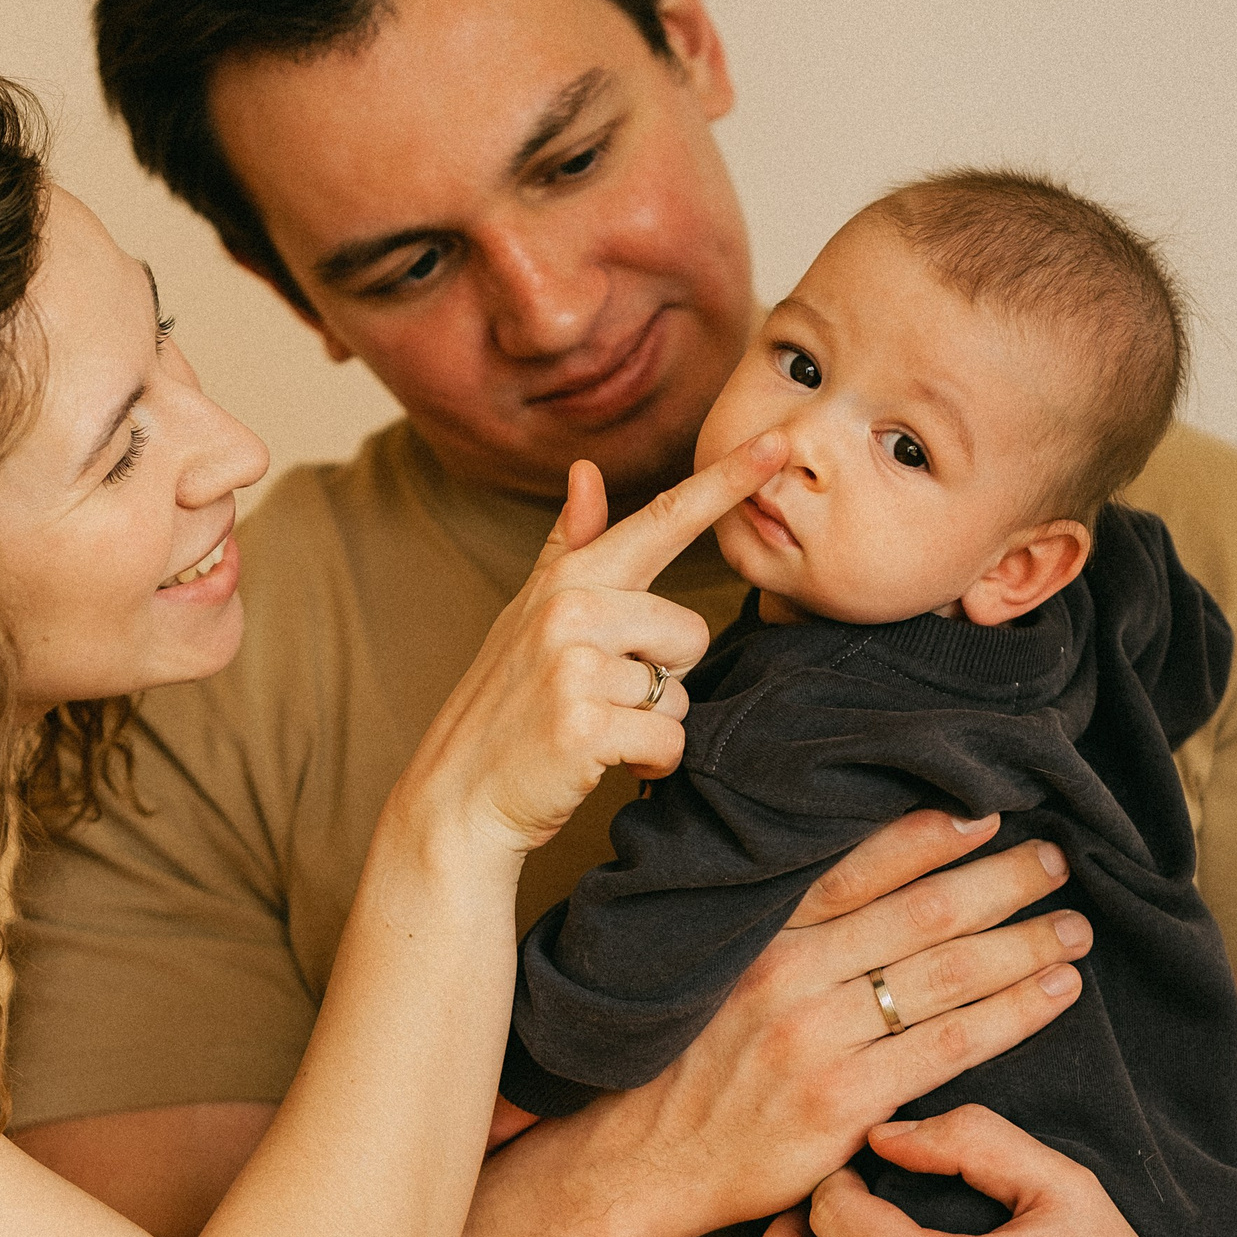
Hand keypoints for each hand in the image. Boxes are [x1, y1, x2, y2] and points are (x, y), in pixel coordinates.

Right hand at [398, 436, 786, 858]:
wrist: (458, 794)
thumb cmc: (505, 704)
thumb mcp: (528, 616)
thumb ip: (571, 546)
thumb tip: (586, 470)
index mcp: (569, 579)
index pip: (662, 520)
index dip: (725, 482)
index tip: (777, 443)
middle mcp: (570, 610)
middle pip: (691, 633)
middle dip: (664, 679)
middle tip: (605, 700)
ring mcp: (573, 666)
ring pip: (680, 693)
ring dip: (653, 726)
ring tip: (597, 732)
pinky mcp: (583, 724)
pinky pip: (668, 738)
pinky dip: (651, 765)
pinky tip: (607, 764)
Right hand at [612, 814, 1093, 1235]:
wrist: (642, 1163)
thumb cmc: (684, 1072)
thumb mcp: (713, 980)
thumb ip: (782, 941)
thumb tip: (865, 899)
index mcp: (760, 939)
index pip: (858, 869)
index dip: (930, 837)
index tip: (988, 815)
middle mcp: (790, 976)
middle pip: (919, 913)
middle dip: (999, 882)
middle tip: (1056, 861)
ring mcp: (819, 1038)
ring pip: (946, 975)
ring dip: (1023, 943)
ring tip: (1073, 928)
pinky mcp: (845, 1101)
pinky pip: (951, 1045)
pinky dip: (1014, 1013)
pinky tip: (1056, 992)